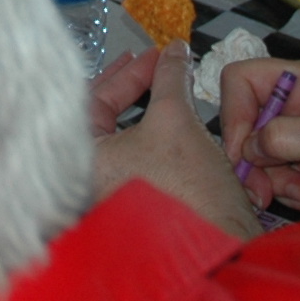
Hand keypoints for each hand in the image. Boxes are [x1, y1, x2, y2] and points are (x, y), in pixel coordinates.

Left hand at [87, 45, 258, 239]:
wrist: (217, 248)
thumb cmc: (188, 193)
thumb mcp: (177, 119)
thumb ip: (170, 77)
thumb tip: (174, 52)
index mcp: (81, 159)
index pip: (93, 98)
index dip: (128, 72)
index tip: (154, 57)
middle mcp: (86, 181)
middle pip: (103, 119)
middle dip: (132, 89)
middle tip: (155, 67)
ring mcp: (108, 198)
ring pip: (120, 141)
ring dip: (144, 112)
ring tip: (167, 92)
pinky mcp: (132, 209)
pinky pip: (135, 163)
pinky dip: (151, 139)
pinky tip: (173, 128)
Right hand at [221, 56, 299, 212]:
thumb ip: (288, 137)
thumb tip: (248, 147)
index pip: (244, 80)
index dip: (234, 113)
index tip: (241, 151)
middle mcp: (297, 104)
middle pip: (248, 127)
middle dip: (256, 163)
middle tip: (262, 193)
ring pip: (262, 159)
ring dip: (281, 183)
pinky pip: (283, 178)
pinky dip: (299, 193)